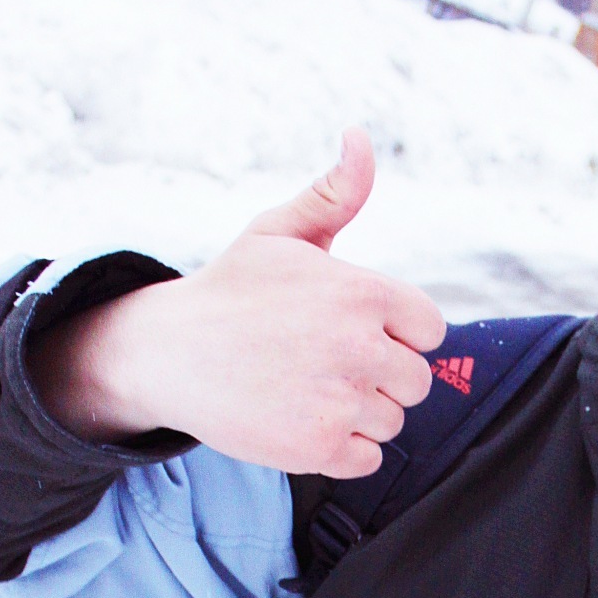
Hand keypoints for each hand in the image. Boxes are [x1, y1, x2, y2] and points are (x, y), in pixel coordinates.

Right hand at [29, 129, 446, 477]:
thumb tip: (361, 138)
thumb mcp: (278, 232)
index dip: (400, 334)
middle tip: (328, 366)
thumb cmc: (229, 291)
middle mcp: (359, 346)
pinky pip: (368, 459)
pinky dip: (343, 449)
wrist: (167, 353)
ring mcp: (340, 401)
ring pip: (392, 422)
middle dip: (381, 377)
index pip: (430, 330)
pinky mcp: (319, 447)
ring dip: (360, 414)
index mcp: (361, 292)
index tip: (362, 334)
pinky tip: (306, 422)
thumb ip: (333, 196)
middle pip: (415, 382)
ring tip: (310, 391)